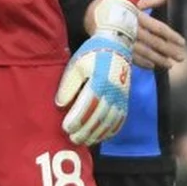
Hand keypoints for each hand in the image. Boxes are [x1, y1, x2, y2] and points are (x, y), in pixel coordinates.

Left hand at [55, 0, 136, 145]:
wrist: (117, 45)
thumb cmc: (92, 53)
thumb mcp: (76, 65)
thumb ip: (68, 85)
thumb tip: (60, 104)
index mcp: (99, 80)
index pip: (87, 105)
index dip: (76, 119)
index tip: (66, 127)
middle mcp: (113, 91)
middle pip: (98, 117)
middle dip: (85, 130)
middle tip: (72, 138)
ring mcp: (121, 96)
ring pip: (110, 121)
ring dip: (97, 133)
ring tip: (84, 140)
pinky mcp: (126, 99)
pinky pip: (120, 120)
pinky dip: (111, 130)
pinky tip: (101, 136)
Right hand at [85, 0, 185, 69]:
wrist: (92, 15)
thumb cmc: (116, 7)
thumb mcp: (133, 2)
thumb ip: (151, 1)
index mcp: (139, 17)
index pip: (159, 28)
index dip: (172, 36)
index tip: (182, 42)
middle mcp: (134, 30)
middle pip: (155, 42)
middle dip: (169, 50)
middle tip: (181, 57)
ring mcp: (126, 40)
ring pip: (146, 52)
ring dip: (159, 59)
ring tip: (170, 65)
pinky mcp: (119, 48)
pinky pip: (133, 58)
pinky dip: (143, 63)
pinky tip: (152, 66)